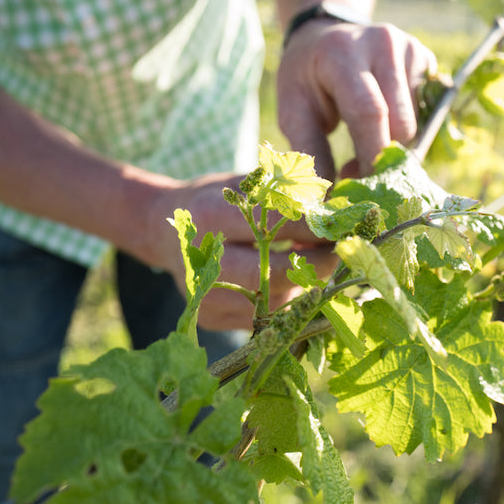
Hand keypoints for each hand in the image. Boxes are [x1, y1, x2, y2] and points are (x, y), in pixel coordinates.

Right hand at [139, 172, 336, 330]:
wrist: (163, 235)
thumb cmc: (214, 202)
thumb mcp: (243, 185)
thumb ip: (284, 194)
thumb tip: (333, 208)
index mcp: (210, 217)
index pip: (272, 230)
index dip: (311, 232)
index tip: (341, 229)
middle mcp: (203, 261)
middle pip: (270, 275)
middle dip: (313, 267)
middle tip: (340, 255)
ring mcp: (205, 296)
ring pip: (272, 300)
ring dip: (304, 285)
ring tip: (322, 264)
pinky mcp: (212, 319)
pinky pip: (263, 316)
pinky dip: (286, 299)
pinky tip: (296, 281)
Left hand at [276, 19, 437, 178]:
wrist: (324, 36)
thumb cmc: (306, 80)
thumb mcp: (293, 111)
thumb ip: (310, 151)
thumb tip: (325, 201)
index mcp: (342, 52)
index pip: (369, 112)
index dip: (370, 158)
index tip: (361, 191)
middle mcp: (382, 42)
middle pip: (400, 123)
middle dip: (381, 158)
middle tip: (355, 172)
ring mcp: (409, 48)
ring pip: (415, 122)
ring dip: (392, 144)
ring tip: (362, 141)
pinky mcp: (426, 58)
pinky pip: (424, 112)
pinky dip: (403, 128)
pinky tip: (381, 121)